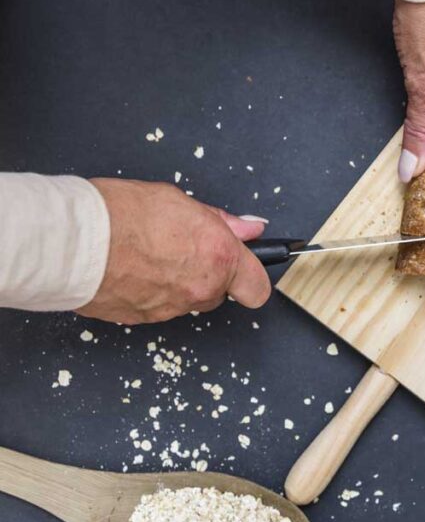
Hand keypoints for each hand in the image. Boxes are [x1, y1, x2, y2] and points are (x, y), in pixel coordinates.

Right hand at [77, 179, 271, 323]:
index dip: (251, 276)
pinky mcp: (143, 320)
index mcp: (219, 258)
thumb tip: (250, 229)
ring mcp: (172, 309)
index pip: (257, 287)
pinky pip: (157, 307)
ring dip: (177, 283)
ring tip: (148, 253)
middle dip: (207, 274)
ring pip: (187, 300)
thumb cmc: (119, 214)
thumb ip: (221, 222)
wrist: (70, 240)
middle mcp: (201, 289)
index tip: (244, 266)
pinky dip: (149, 293)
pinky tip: (130, 269)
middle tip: (182, 248)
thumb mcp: (179, 202)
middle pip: (219, 293)